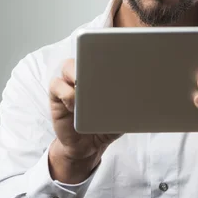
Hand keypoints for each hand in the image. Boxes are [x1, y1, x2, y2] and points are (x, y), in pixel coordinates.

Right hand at [48, 58, 120, 182]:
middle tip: (100, 67)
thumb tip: (142, 94)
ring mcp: (68, 84)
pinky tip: (75, 106)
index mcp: (99, 75)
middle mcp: (82, 76)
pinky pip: (57, 85)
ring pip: (67, 66)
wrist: (87, 146)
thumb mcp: (122, 114)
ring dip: (77, 74)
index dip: (107, 51)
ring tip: (86, 87)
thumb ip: (128, 102)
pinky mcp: (56, 97)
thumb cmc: (105, 126)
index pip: (101, 56)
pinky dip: (67, 93)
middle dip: (91, 57)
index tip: (117, 54)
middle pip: (82, 54)